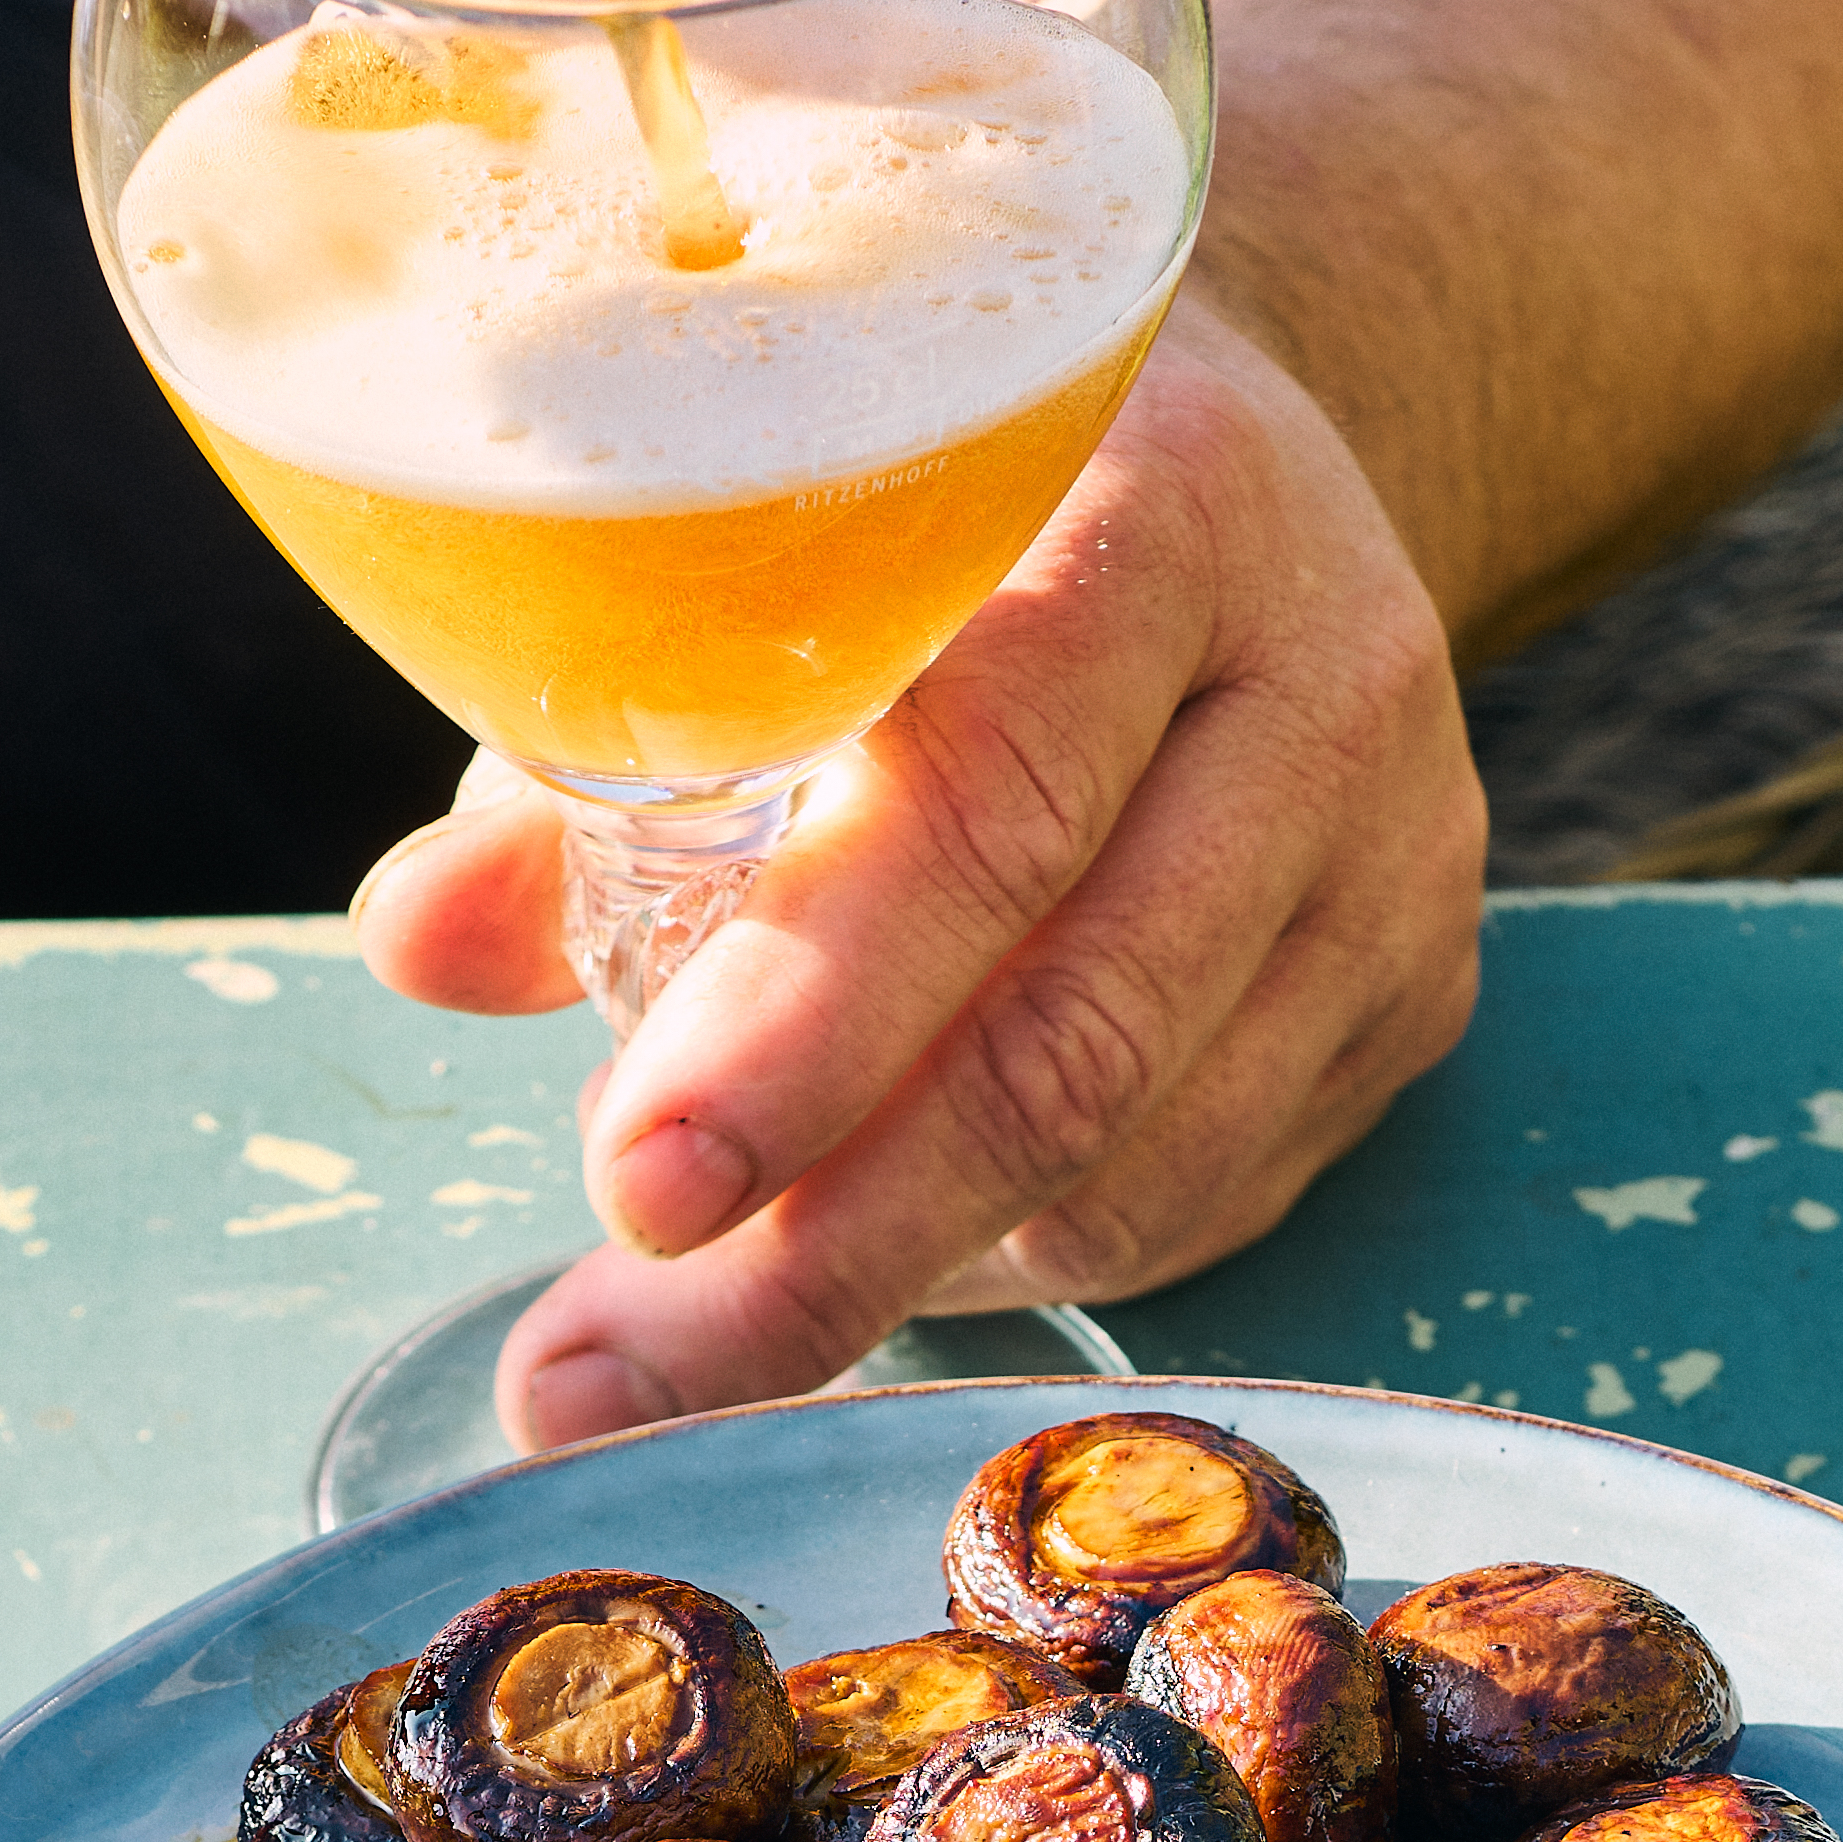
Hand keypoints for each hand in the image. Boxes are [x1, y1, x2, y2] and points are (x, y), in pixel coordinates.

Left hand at [349, 288, 1485, 1443]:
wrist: (1251, 470)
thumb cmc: (960, 508)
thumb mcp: (775, 545)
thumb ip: (598, 737)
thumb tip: (421, 940)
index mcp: (1157, 503)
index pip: (992, 795)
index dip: (804, 1014)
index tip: (633, 1178)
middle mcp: (1321, 680)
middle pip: (1075, 1032)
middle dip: (822, 1238)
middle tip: (607, 1371)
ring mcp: (1398, 856)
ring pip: (1146, 1160)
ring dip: (900, 1283)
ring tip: (693, 1336)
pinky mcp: (1421, 990)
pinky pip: (1207, 1196)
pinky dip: (1021, 1256)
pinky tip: (886, 1246)